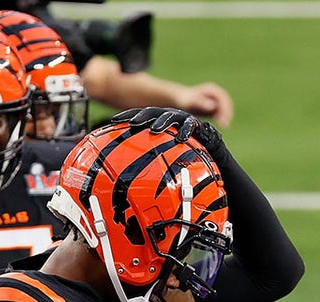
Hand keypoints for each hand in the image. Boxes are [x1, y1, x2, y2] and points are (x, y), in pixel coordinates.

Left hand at [109, 107, 223, 154]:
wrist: (206, 148)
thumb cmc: (180, 151)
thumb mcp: (160, 151)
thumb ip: (146, 154)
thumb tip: (125, 169)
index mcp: (157, 119)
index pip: (139, 115)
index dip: (126, 116)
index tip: (113, 121)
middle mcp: (168, 116)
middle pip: (152, 112)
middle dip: (141, 116)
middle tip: (132, 123)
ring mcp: (181, 118)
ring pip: (170, 116)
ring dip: (162, 122)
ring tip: (154, 130)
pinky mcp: (196, 124)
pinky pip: (190, 126)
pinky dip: (186, 131)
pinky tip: (180, 138)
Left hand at [176, 81, 233, 126]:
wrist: (178, 101)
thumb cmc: (183, 100)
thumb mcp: (191, 101)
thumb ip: (201, 103)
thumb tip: (212, 106)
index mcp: (212, 90)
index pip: (223, 99)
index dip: (225, 109)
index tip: (223, 120)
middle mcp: (215, 94)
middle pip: (226, 104)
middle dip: (227, 114)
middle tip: (225, 125)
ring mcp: (215, 101)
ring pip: (225, 109)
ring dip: (225, 117)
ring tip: (224, 126)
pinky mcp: (214, 108)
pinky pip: (221, 113)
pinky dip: (222, 119)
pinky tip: (220, 125)